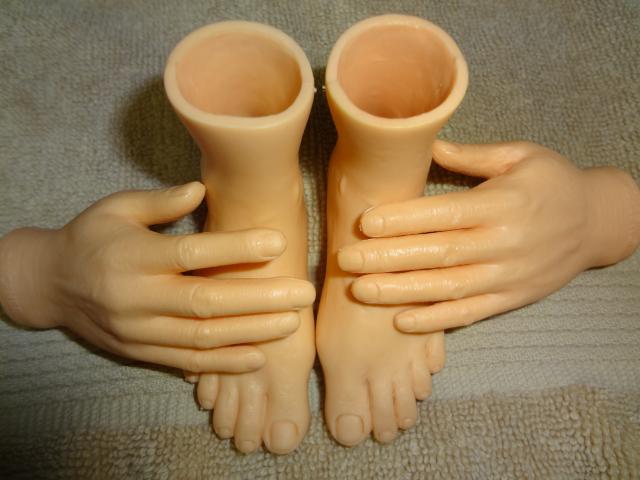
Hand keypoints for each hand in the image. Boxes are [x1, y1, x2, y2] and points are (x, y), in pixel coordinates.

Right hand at [0, 182, 314, 372]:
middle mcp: (137, 296)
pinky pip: (187, 362)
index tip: (279, 243)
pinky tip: (258, 357)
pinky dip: (223, 363)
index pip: (193, 253)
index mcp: (134, 255)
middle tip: (303, 293)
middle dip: (260, 299)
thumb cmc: (91, 237)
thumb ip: (160, 201)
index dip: (237, 248)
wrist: (49, 284)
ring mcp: (138, 330)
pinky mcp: (140, 352)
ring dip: (251, 332)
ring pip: (202, 337)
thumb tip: (203, 189)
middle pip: (207, 302)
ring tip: (292, 323)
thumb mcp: (116, 208)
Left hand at [338, 140, 639, 332]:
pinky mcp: (511, 298)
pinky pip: (470, 314)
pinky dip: (435, 321)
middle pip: (438, 254)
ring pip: (448, 289)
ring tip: (360, 291)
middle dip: (388, 258)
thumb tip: (425, 143)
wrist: (598, 223)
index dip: (404, 220)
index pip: (445, 214)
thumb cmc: (554, 182)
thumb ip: (473, 155)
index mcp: (503, 203)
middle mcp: (504, 243)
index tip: (365, 222)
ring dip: (401, 292)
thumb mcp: (521, 155)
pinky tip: (400, 321)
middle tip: (345, 260)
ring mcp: (507, 276)